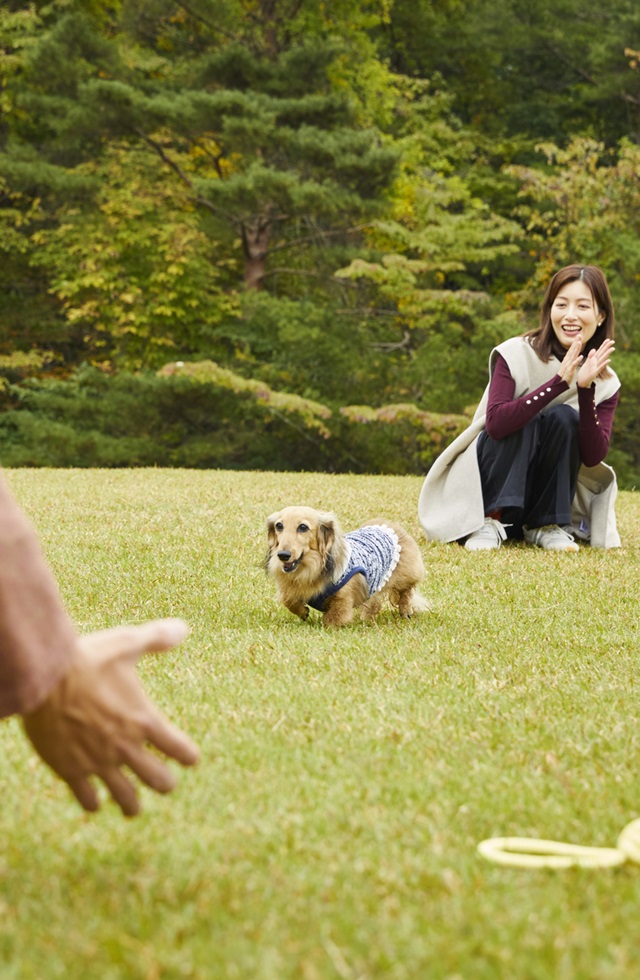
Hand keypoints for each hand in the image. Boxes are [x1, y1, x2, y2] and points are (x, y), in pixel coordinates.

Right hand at [22, 619, 198, 815]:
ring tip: (132, 809)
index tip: (190, 759)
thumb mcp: (126, 643)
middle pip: (159, 781)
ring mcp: (98, 762)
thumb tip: (183, 628)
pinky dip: (93, 802)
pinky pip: (87, 797)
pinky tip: (94, 802)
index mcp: (144, 721)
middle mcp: (126, 747)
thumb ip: (156, 638)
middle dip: (164, 784)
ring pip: (125, 797)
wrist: (45, 679)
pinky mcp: (71, 769)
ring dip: (131, 804)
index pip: (180, 750)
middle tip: (164, 784)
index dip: (188, 756)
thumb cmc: (87, 658)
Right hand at [558, 338, 583, 383]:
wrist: (560, 383)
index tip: (578, 335)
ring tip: (579, 342)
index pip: (572, 349)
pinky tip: (581, 356)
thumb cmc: (564, 374)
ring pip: (573, 355)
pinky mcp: (569, 370)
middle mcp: (567, 360)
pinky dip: (577, 360)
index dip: (575, 342)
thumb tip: (574, 353)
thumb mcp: (568, 365)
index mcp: (567, 359)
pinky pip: (574, 364)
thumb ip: (571, 359)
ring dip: (576, 349)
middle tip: (579, 335)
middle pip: (572, 350)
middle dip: (576, 342)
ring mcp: (568, 364)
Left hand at [577, 338, 614, 387]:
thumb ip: (591, 356)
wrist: (582, 382)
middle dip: (607, 347)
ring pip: (602, 359)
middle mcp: (596, 363)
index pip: (599, 351)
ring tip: (613, 348)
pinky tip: (609, 360)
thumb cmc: (585, 372)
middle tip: (613, 341)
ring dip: (607, 354)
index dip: (603, 345)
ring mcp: (596, 367)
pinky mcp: (594, 373)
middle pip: (602, 353)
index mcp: (594, 360)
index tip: (608, 339)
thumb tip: (594, 349)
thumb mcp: (587, 362)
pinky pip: (600, 368)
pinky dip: (604, 364)